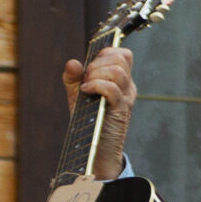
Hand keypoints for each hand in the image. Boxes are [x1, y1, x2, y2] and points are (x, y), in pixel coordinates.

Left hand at [63, 47, 136, 180]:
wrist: (95, 148)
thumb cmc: (89, 121)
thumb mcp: (78, 95)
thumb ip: (74, 77)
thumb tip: (73, 63)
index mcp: (121, 81)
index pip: (123, 55)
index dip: (106, 52)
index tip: (91, 65)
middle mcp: (128, 88)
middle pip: (121, 58)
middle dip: (98, 63)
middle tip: (86, 78)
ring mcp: (126, 99)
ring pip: (117, 71)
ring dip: (96, 74)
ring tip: (86, 87)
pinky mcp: (121, 111)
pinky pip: (112, 88)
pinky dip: (95, 85)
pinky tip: (85, 91)